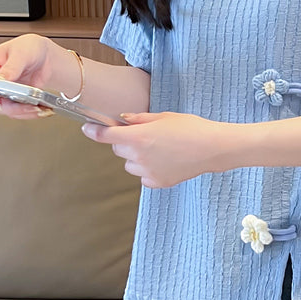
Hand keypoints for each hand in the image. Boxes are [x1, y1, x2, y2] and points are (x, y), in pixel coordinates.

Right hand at [0, 34, 55, 119]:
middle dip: (10, 107)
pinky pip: (17, 111)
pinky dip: (28, 112)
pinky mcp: (13, 99)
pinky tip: (40, 109)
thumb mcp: (21, 53)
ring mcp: (1, 91)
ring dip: (22, 112)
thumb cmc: (30, 48)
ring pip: (5, 109)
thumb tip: (0, 79)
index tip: (0, 100)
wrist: (45, 56)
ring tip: (38, 109)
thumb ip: (11, 67)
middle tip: (27, 106)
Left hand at [81, 112, 231, 188]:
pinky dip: (148, 170)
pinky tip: (164, 161)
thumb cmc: (191, 128)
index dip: (93, 131)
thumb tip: (124, 119)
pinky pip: (143, 176)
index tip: (88, 128)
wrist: (212, 148)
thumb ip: (140, 119)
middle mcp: (139, 156)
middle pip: (118, 150)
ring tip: (158, 150)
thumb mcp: (164, 117)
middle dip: (126, 142)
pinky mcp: (158, 182)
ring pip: (129, 165)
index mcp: (138, 137)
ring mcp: (148, 172)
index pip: (106, 136)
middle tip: (145, 135)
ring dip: (136, 157)